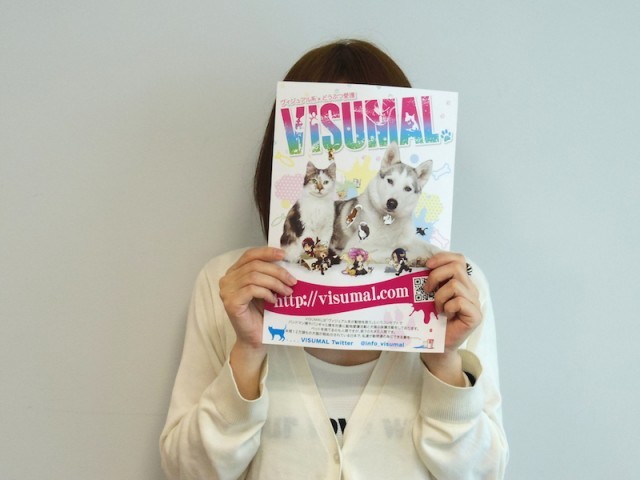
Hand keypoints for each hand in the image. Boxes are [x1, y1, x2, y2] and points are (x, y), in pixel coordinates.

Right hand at [219, 247, 296, 349]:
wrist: (255, 338)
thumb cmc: (261, 313)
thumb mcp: (267, 288)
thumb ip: (269, 274)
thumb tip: (286, 261)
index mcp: (234, 272)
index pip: (250, 255)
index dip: (267, 252)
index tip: (284, 254)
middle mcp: (227, 279)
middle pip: (255, 265)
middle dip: (277, 271)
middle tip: (292, 281)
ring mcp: (227, 291)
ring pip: (254, 276)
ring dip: (275, 283)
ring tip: (287, 292)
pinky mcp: (231, 302)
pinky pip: (251, 289)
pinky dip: (266, 293)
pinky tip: (274, 300)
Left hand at [421, 252, 481, 384]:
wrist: (437, 345)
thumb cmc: (433, 320)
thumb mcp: (431, 295)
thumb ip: (433, 280)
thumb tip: (421, 265)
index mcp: (461, 282)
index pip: (458, 259)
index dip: (443, 257)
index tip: (427, 265)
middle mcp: (471, 290)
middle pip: (456, 267)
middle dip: (436, 276)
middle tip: (426, 290)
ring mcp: (475, 302)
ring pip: (455, 285)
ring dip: (440, 296)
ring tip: (437, 308)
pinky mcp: (475, 315)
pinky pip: (459, 302)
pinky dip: (447, 307)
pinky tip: (445, 316)